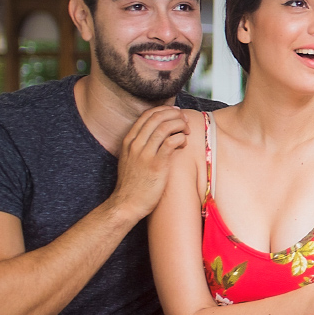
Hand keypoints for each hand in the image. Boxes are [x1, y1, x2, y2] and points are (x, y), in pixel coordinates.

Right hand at [108, 107, 188, 221]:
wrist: (126, 204)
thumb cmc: (132, 184)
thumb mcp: (130, 159)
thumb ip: (140, 146)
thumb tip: (158, 135)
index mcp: (129, 141)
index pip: (147, 115)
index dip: (164, 110)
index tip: (175, 112)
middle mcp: (135, 144)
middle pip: (157, 117)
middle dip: (174, 114)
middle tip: (185, 120)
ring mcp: (145, 154)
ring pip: (165, 127)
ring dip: (180, 125)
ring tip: (186, 131)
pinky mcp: (156, 165)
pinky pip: (171, 142)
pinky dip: (181, 138)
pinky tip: (183, 143)